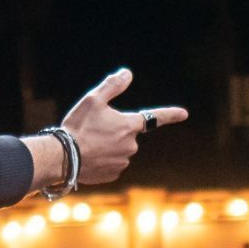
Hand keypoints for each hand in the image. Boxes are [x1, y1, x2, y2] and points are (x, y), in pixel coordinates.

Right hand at [59, 70, 186, 185]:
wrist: (64, 157)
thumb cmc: (78, 126)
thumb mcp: (93, 100)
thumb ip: (112, 86)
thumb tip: (127, 73)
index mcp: (129, 126)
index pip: (154, 118)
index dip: (170, 114)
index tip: (184, 113)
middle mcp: (130, 145)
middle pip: (127, 134)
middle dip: (114, 131)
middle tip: (92, 130)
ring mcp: (122, 162)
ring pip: (118, 150)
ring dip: (107, 147)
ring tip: (88, 145)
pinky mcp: (113, 174)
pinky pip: (111, 165)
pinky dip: (102, 160)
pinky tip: (89, 158)